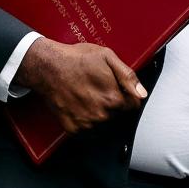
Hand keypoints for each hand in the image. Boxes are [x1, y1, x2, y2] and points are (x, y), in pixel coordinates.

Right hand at [13, 37, 146, 132]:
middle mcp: (101, 115)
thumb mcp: (107, 57)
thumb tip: (142, 93)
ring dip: (100, 113)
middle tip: (98, 88)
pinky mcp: (74, 129)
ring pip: (104, 123)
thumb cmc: (75, 59)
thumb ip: (128, 76)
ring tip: (87, 95)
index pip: (133, 105)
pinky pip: (88, 130)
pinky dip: (85, 120)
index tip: (116, 87)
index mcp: (114, 98)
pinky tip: (80, 105)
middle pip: (118, 114)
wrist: (47, 67)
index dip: (126, 95)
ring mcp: (87, 124)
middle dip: (112, 103)